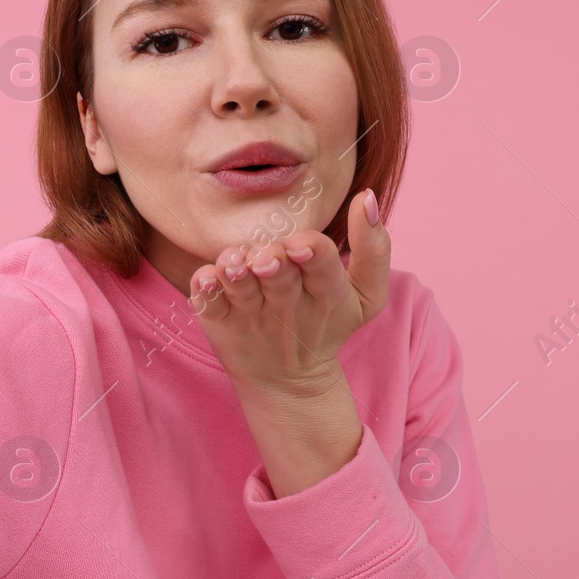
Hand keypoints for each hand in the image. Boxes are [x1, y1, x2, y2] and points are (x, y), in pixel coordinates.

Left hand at [187, 188, 390, 395]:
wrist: (289, 381)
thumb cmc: (328, 323)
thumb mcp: (367, 295)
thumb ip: (374, 248)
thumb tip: (368, 197)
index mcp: (325, 292)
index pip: (323, 265)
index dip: (311, 252)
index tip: (301, 244)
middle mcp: (286, 304)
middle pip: (279, 277)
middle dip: (272, 264)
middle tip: (265, 258)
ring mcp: (250, 315)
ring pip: (241, 290)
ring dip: (235, 275)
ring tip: (232, 265)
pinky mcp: (221, 323)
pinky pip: (209, 306)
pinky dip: (205, 293)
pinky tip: (204, 280)